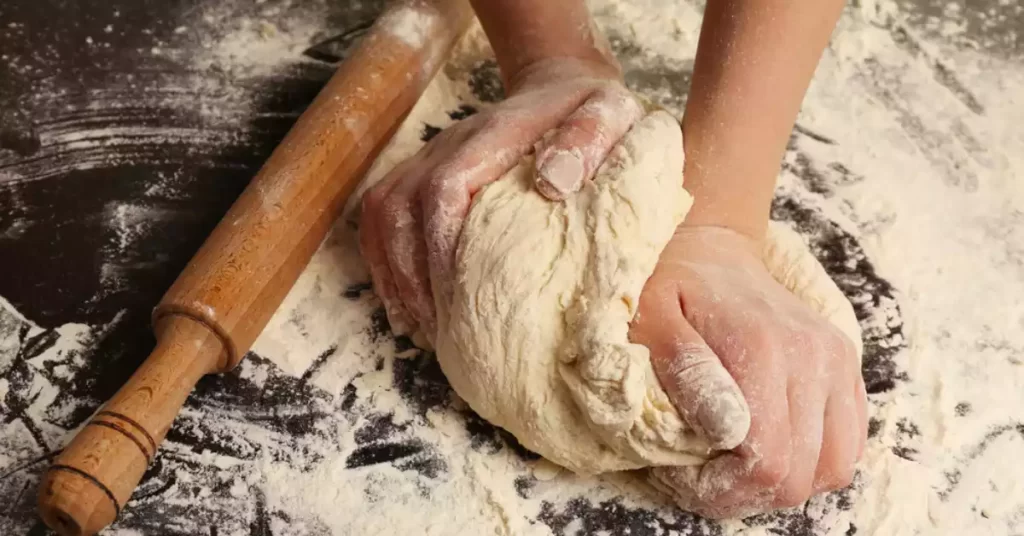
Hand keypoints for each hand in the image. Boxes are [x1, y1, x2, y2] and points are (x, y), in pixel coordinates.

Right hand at [360, 57, 642, 337]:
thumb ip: (586, 140)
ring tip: (418, 327)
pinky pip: (382, 216)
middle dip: (411, 273)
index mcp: (491, 135)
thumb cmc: (592, 112)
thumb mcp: (609, 114)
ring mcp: (431, 157)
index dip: (441, 244)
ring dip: (392, 272)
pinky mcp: (424, 172)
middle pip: (400, 206)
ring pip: (383, 212)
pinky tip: (405, 306)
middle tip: (437, 331)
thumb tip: (552, 184)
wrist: (562, 88)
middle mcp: (450, 144)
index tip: (457, 300)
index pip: (445, 187)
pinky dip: (384, 262)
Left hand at [629, 225, 865, 518]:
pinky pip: (849, 442)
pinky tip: (769, 446)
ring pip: (834, 467)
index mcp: (764, 349)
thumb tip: (727, 431)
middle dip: (747, 494)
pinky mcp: (845, 366)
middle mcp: (814, 358)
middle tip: (701, 478)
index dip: (724, 492)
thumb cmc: (670, 286)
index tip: (683, 479)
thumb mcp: (651, 319)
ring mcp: (837, 362)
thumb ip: (686, 371)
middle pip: (801, 476)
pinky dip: (813, 460)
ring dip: (784, 482)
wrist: (712, 250)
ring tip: (736, 466)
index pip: (768, 465)